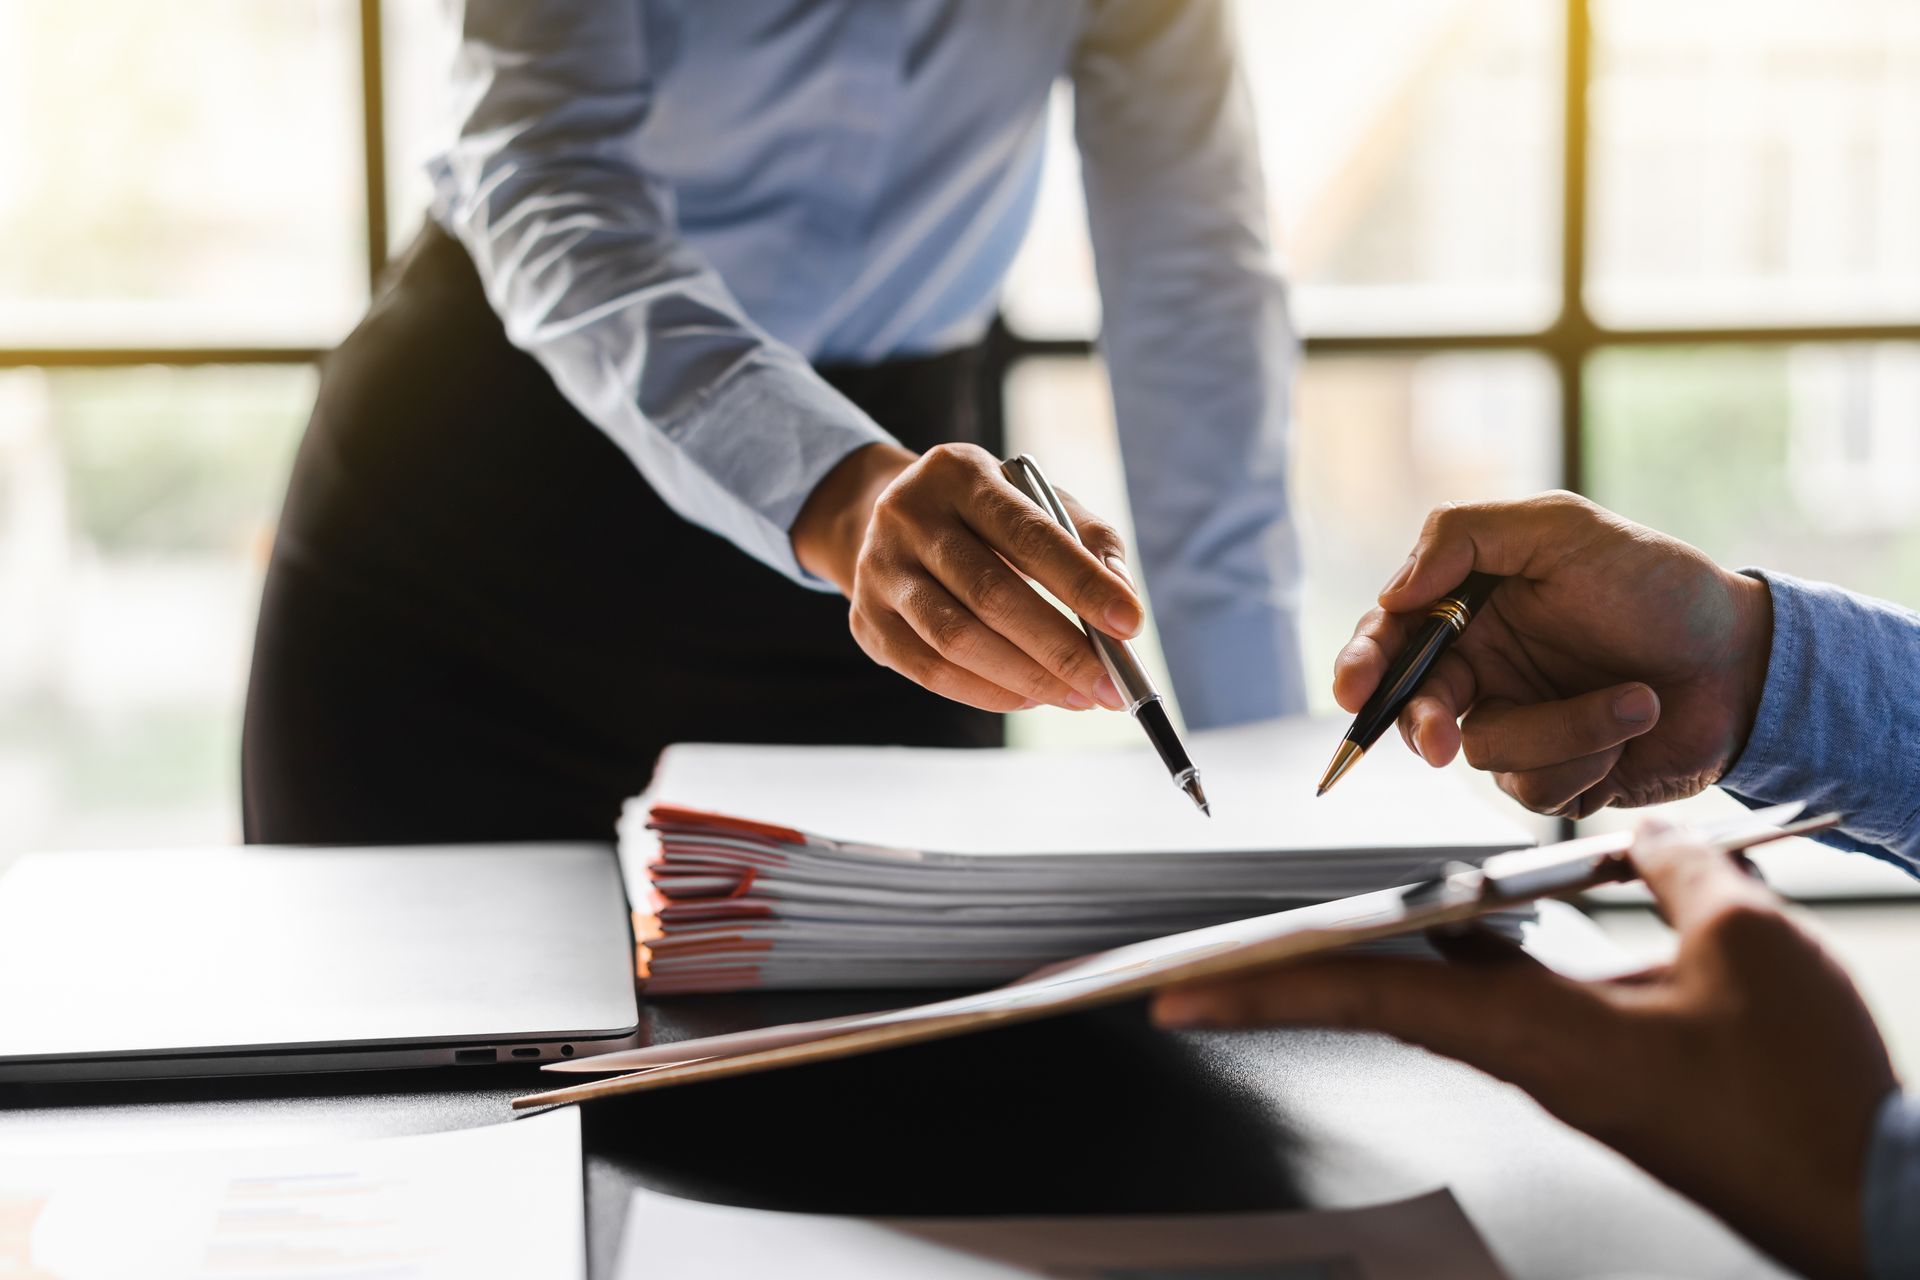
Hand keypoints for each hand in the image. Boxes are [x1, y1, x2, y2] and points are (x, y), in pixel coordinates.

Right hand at [791, 442, 1142, 712]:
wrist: (891, 520)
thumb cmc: (985, 516)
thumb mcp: (1035, 501)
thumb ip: (1087, 540)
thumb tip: (1124, 605)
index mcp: (959, 474)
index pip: (1028, 533)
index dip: (1082, 582)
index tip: (1130, 624)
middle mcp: (908, 516)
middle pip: (990, 593)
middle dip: (1060, 648)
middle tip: (1110, 685)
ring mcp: (879, 570)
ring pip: (956, 640)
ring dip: (1027, 678)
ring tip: (1078, 697)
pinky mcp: (866, 621)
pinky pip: (929, 670)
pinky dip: (987, 692)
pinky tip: (1031, 697)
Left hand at [1152, 820, 1896, 1279]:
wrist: (1870, 1196)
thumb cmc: (1805, 1093)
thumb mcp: (1745, 940)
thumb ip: (1672, 865)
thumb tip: (1635, 830)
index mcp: (1537, 1032)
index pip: (1368, 1000)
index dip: (1265, 992)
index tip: (1177, 997)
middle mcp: (1527, 1055)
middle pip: (1377, 1001)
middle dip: (1283, 977)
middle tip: (1194, 969)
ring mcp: (1558, 1068)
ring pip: (1440, 998)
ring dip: (1379, 957)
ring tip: (1311, 922)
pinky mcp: (1595, 1071)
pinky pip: (1504, 1003)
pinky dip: (1475, 958)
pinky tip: (1490, 915)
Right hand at [1336, 492, 1773, 816]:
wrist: (1745, 662)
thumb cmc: (1659, 585)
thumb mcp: (1562, 529)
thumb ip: (1464, 537)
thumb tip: (1393, 591)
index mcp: (1471, 608)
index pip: (1391, 637)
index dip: (1362, 665)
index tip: (1356, 689)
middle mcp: (1484, 669)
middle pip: (1413, 709)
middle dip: (1424, 726)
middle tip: (1440, 740)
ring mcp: (1518, 724)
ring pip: (1485, 752)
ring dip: (1565, 729)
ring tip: (1636, 698)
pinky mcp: (1556, 774)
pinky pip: (1537, 788)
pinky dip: (1591, 757)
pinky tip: (1633, 725)